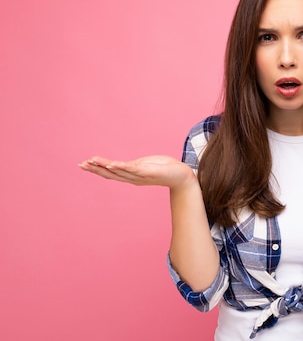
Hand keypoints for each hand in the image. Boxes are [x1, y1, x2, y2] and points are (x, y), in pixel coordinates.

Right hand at [78, 155, 195, 189]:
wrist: (182, 176)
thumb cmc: (166, 168)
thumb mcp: (146, 165)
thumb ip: (134, 165)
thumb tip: (124, 164)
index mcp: (132, 176)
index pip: (111, 173)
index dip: (97, 169)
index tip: (84, 164)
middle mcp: (134, 178)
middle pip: (111, 174)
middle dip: (95, 169)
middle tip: (81, 164)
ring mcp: (140, 175)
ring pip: (119, 171)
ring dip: (104, 166)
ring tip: (92, 161)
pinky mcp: (148, 171)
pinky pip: (132, 169)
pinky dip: (121, 166)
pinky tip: (111, 164)